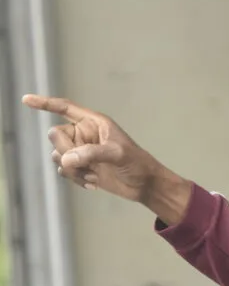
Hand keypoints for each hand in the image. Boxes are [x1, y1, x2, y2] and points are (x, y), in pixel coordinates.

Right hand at [21, 94, 190, 223]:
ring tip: (94, 175)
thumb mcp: (117, 155)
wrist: (145, 185)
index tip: (26, 100)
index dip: (45, 103)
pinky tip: (93, 183)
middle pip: (55, 135)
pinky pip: (63, 170)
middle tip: (86, 162)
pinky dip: (75, 178)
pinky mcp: (81, 167)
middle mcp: (84, 134)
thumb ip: (91, 154)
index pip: (65, 108)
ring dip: (72, 168)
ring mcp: (81, 151)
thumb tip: (66, 160)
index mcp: (94, 122)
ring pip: (57, 155)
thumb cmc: (137, 164)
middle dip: (67, 151)